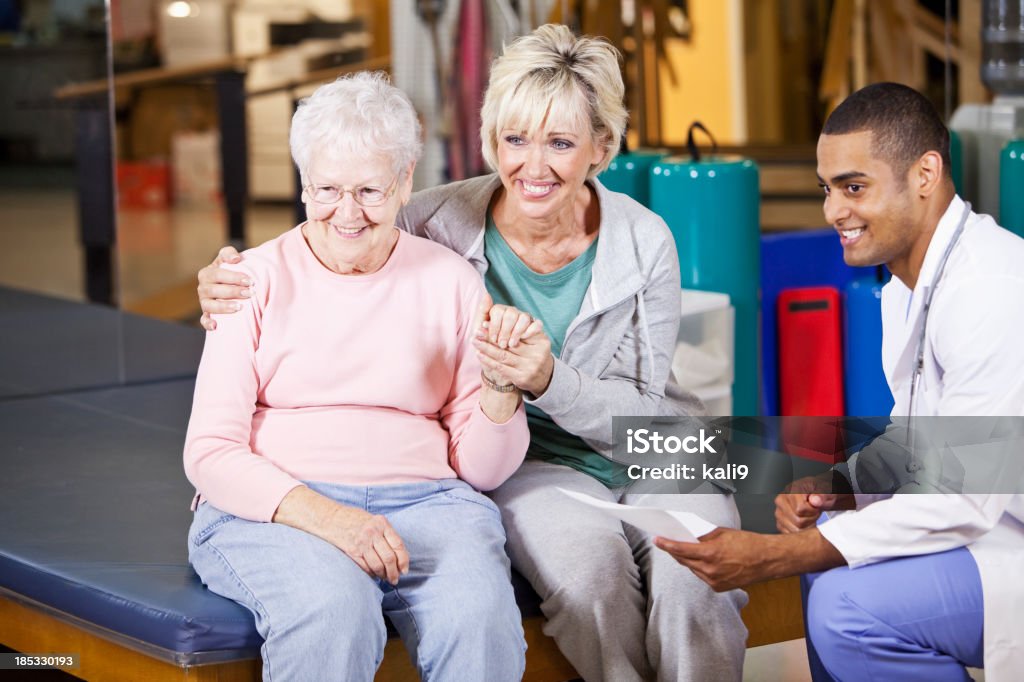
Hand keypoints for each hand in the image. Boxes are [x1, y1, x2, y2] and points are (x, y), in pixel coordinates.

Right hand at [198, 246, 248, 330]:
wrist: (230, 284)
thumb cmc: (230, 270)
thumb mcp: (228, 258)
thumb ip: (229, 253)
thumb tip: (235, 259)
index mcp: (206, 274)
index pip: (217, 274)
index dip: (233, 277)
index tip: (250, 280)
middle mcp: (203, 288)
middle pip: (214, 290)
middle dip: (233, 292)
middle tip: (250, 293)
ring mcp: (204, 302)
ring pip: (209, 306)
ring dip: (223, 307)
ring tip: (239, 307)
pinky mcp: (207, 314)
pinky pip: (204, 320)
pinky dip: (207, 323)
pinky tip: (215, 326)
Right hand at [323, 504, 409, 584]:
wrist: (332, 518)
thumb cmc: (356, 519)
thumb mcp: (375, 521)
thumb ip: (386, 535)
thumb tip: (399, 558)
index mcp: (382, 523)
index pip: (398, 546)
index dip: (404, 561)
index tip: (404, 570)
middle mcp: (373, 532)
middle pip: (389, 558)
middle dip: (394, 572)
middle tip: (395, 579)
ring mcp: (361, 542)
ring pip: (378, 566)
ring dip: (383, 575)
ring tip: (385, 578)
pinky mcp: (351, 551)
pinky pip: (365, 567)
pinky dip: (371, 574)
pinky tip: (373, 574)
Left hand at [473, 325, 553, 395]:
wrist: (544, 377)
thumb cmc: (534, 353)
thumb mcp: (535, 338)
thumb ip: (522, 327)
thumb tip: (496, 320)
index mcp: (541, 341)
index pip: (519, 331)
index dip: (500, 327)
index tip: (485, 323)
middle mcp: (537, 354)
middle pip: (509, 343)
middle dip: (490, 336)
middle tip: (476, 331)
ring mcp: (530, 367)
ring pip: (503, 355)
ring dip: (486, 348)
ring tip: (474, 340)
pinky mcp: (521, 378)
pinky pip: (501, 367)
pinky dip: (488, 360)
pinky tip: (479, 354)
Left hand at [477, 301, 543, 349]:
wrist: (507, 362)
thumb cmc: (491, 346)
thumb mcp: (482, 333)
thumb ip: (482, 315)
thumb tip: (486, 295)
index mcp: (499, 312)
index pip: (498, 310)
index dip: (495, 325)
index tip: (493, 338)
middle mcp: (513, 313)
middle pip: (511, 314)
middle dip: (505, 331)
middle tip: (502, 344)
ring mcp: (524, 319)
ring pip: (524, 318)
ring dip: (517, 332)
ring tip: (511, 344)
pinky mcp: (536, 329)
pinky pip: (537, 324)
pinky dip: (530, 331)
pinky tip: (523, 339)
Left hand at [655, 526, 846, 590]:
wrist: (768, 560)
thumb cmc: (748, 543)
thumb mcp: (723, 533)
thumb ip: (703, 536)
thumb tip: (688, 535)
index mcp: (711, 554)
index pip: (681, 549)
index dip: (667, 544)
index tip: (657, 539)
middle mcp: (710, 570)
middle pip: (684, 561)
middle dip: (674, 551)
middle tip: (666, 542)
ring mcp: (714, 581)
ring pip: (692, 569)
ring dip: (687, 560)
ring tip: (683, 550)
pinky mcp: (719, 588)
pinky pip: (702, 576)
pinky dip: (699, 568)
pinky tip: (700, 560)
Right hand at [775, 474, 855, 533]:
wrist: (819, 497)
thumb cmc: (822, 495)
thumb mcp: (828, 492)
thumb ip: (822, 496)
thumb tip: (815, 501)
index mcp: (791, 489)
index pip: (800, 509)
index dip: (813, 511)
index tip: (817, 507)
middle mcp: (781, 500)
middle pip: (798, 521)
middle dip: (811, 519)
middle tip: (815, 513)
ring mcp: (779, 512)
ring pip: (794, 529)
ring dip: (807, 527)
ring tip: (810, 517)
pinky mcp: (780, 523)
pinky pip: (790, 534)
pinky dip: (801, 532)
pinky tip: (805, 523)